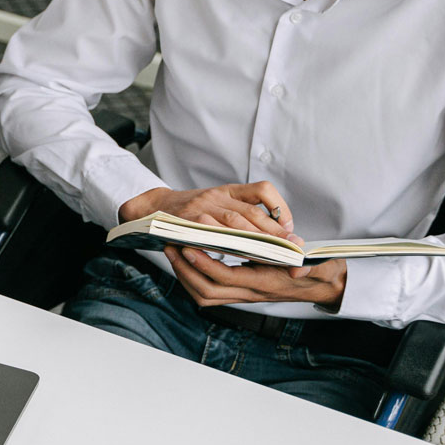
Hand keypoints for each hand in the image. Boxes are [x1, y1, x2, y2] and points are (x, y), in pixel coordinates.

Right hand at [121, 181, 301, 243]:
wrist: (153, 208)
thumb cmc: (192, 210)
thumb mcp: (219, 201)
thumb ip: (243, 212)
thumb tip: (278, 230)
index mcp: (228, 188)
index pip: (261, 190)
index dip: (279, 208)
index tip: (291, 228)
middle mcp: (215, 195)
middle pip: (250, 212)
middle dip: (272, 232)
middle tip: (290, 249)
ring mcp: (199, 208)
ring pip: (232, 223)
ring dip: (254, 241)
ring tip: (271, 256)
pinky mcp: (185, 223)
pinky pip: (208, 235)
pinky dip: (223, 244)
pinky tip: (236, 255)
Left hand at [165, 244, 347, 308]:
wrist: (322, 285)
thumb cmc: (317, 271)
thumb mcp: (317, 265)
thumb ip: (308, 266)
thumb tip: (299, 271)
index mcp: (264, 283)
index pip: (226, 277)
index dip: (205, 263)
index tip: (189, 246)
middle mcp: (250, 293)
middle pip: (207, 290)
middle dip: (185, 269)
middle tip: (171, 246)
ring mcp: (243, 295)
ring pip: (204, 294)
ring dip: (185, 274)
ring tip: (172, 251)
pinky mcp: (239, 293)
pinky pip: (208, 293)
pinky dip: (193, 278)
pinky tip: (185, 261)